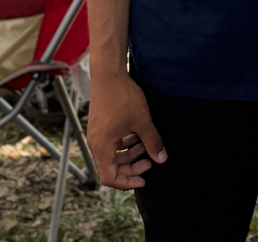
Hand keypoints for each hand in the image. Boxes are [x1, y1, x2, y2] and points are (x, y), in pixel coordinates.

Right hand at [87, 73, 165, 189]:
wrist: (109, 75)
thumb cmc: (123, 98)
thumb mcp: (142, 121)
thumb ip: (152, 142)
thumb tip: (161, 159)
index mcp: (102, 148)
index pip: (110, 177)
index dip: (127, 182)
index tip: (144, 179)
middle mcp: (96, 144)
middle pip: (112, 167)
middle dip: (132, 167)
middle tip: (150, 162)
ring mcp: (97, 135)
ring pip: (113, 154)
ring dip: (130, 154)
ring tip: (147, 146)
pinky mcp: (101, 126)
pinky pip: (112, 143)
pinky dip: (125, 144)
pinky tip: (139, 136)